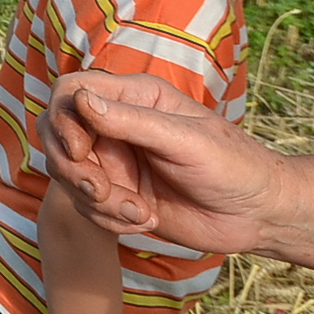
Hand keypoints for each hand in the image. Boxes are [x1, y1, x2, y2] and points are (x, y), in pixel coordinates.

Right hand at [40, 71, 287, 254]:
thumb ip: (132, 121)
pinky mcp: (118, 195)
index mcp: (135, 97)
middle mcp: (118, 125)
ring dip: (96, 201)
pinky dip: (106, 219)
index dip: (62, 119)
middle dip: (71, 168)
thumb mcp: (185, 140)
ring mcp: (115, 161)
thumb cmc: (233, 165)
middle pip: (57, 134)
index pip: (70, 92)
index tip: (79, 150)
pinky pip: (86, 206)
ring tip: (138, 214)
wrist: (257, 215)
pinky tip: (144, 221)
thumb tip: (82, 100)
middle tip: (100, 191)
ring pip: (68, 174)